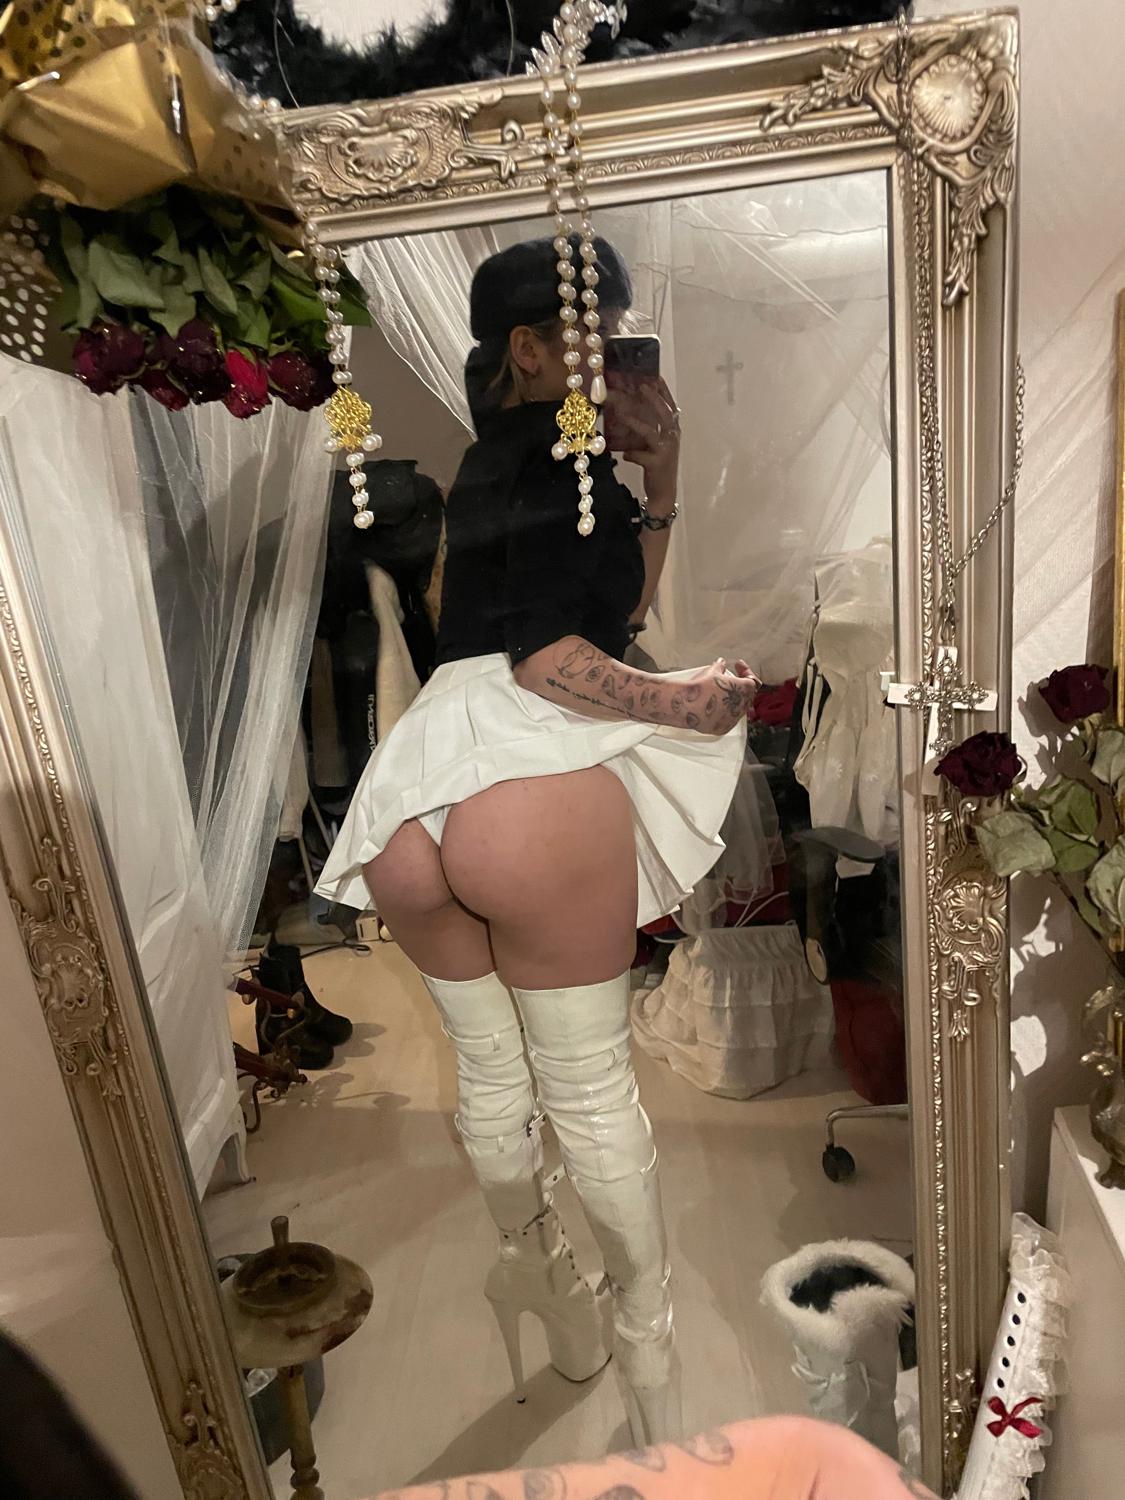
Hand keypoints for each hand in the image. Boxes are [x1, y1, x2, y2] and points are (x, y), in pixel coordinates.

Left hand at [605, 377, 680, 512]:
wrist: (664, 493)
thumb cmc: (657, 467)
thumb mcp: (656, 446)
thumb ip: (649, 430)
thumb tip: (629, 412)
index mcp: (673, 432)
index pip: (670, 407)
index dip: (664, 392)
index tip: (655, 377)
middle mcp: (672, 438)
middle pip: (665, 413)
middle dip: (654, 398)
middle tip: (642, 386)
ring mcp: (665, 451)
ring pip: (650, 431)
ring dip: (636, 422)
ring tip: (622, 414)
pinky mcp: (656, 464)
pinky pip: (639, 455)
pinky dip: (630, 454)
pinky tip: (625, 455)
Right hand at [680, 658, 759, 734]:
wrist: (687, 706)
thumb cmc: (701, 688)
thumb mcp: (712, 671)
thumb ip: (719, 667)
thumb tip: (720, 664)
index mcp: (745, 689)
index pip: (752, 680)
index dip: (745, 671)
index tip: (738, 666)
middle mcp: (743, 705)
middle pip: (747, 695)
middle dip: (740, 688)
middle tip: (729, 681)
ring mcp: (734, 718)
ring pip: (738, 709)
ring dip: (732, 701)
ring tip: (720, 694)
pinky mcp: (724, 728)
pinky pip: (728, 720)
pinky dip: (724, 713)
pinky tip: (715, 708)